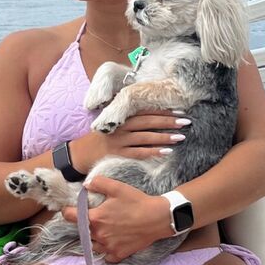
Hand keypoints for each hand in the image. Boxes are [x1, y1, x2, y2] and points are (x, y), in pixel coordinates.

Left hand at [61, 175, 171, 262]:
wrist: (157, 218)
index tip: (69, 209)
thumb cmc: (137, 201)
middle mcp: (98, 235)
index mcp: (95, 218)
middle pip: (82, 231)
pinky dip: (106, 250)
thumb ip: (98, 183)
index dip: (67, 211)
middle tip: (95, 217)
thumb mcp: (117, 187)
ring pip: (92, 245)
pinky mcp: (118, 254)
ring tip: (103, 230)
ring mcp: (108, 247)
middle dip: (85, 224)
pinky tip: (112, 242)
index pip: (70, 216)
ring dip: (94, 238)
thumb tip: (86, 185)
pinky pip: (105, 256)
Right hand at [70, 110, 190, 173]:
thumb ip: (127, 119)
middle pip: (148, 122)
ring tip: (181, 136)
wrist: (78, 153)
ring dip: (165, 136)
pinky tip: (168, 152)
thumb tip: (150, 116)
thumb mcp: (110, 123)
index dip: (162, 110)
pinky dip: (154, 152)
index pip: (144, 111)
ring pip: (146, 137)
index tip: (179, 109)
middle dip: (168, 121)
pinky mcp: (118, 155)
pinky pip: (139, 153)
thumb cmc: (98, 138)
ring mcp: (119, 141)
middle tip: (186, 120)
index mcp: (120, 117)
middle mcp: (120, 127)